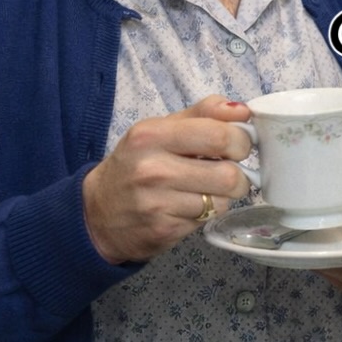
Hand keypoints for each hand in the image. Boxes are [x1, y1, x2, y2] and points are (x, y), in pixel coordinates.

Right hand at [81, 94, 254, 263]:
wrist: (97, 213)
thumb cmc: (137, 163)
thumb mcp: (162, 128)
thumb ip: (204, 113)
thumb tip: (244, 111)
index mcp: (152, 135)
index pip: (220, 135)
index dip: (242, 141)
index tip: (240, 144)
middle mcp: (152, 169)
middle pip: (229, 174)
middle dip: (242, 173)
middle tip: (232, 170)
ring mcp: (156, 203)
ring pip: (223, 200)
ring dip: (225, 196)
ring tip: (209, 189)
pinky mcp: (163, 230)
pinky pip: (208, 219)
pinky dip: (208, 212)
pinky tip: (190, 206)